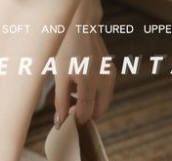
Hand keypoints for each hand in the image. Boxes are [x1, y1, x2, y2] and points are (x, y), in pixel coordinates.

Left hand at [54, 0, 115, 126]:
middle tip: (70, 111)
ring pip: (103, 103)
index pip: (86, 112)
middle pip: (99, 111)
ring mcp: (111, 75)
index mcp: (89, 80)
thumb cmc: (66, 49)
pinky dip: (95, 97)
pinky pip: (105, 93)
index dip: (77, 120)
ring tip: (73, 99)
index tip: (67, 122)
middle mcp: (104, 79)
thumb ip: (60, 102)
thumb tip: (60, 122)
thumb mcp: (59, 77)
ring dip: (91, 106)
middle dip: (86, 115)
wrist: (79, 26)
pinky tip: (81, 90)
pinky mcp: (112, 72)